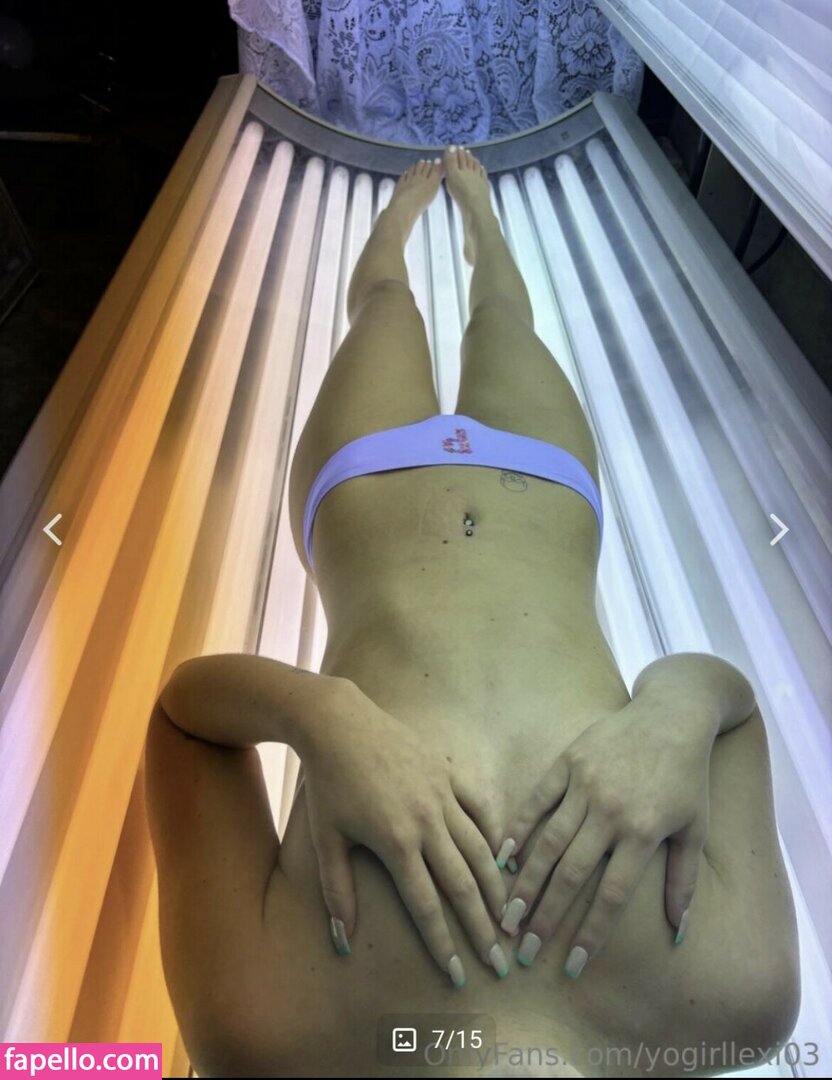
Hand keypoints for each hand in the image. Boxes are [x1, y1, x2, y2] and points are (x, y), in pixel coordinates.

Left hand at [302, 686, 508, 983]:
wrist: (338, 722)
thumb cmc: (328, 784)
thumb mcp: (326, 840)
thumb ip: (338, 892)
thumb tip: (344, 942)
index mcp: (396, 842)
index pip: (427, 906)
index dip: (444, 945)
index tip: (459, 976)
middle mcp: (428, 821)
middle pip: (464, 884)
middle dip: (483, 927)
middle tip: (502, 961)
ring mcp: (443, 794)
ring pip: (480, 849)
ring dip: (498, 887)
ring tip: (512, 917)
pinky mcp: (449, 773)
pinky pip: (481, 808)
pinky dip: (496, 834)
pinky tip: (505, 858)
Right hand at [497, 695, 713, 974]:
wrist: (671, 714)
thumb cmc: (687, 777)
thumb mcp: (695, 829)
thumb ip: (683, 881)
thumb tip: (678, 933)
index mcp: (642, 831)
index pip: (611, 896)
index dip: (590, 934)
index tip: (572, 966)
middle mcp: (609, 810)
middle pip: (570, 874)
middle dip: (545, 916)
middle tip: (522, 949)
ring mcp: (584, 783)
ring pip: (547, 841)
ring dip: (525, 882)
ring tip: (506, 914)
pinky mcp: (568, 761)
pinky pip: (537, 800)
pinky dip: (519, 829)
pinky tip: (505, 858)